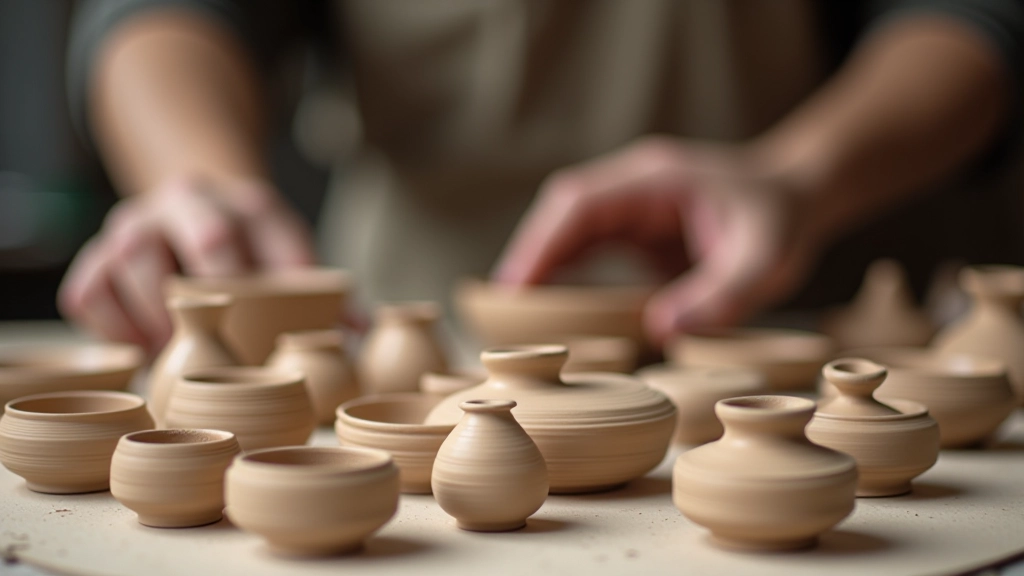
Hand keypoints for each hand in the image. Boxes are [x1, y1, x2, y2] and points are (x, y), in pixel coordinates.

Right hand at [59, 177, 315, 351]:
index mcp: (233, 201)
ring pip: (121, 267)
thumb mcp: (293, 252)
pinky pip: (87, 294)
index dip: (229, 286)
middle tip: (207, 346)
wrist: (203, 205)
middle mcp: (174, 203)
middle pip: (161, 250)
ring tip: (174, 354)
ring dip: (148, 320)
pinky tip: (144, 346)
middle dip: (186, 304)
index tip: (242, 329)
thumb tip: (358, 329)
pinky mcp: (96, 259)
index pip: (223, 239)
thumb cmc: (256, 245)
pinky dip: (112, 328)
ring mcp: (128, 227)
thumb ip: (323, 291)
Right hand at [495, 137, 822, 345]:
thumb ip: (720, 295)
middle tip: (502, 310)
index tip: (516, 285)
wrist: (798, 195)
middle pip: (561, 212)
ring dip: (541, 265)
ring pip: (567, 228)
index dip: (542, 243)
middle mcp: (634, 185)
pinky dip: (563, 271)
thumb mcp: (765, 261)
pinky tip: (550, 306)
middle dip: (530, 256)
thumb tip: (661, 332)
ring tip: (513, 315)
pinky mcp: (635, 226)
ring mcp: (631, 203)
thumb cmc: (781, 220)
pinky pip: (586, 244)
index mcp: (654, 180)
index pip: (579, 204)